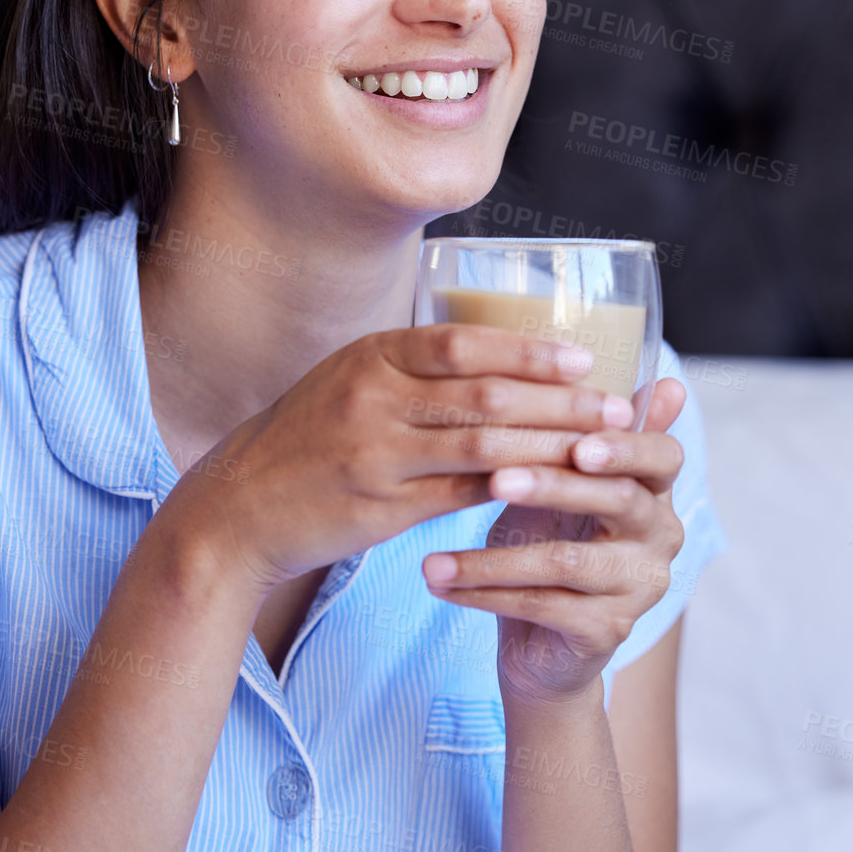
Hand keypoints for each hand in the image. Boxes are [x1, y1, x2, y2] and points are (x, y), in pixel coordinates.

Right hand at [149, 324, 623, 599]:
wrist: (238, 508)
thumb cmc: (304, 440)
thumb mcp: (348, 382)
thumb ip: (412, 371)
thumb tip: (499, 362)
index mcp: (370, 357)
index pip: (462, 343)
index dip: (528, 351)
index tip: (582, 359)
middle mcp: (374, 399)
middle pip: (485, 395)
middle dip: (558, 402)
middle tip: (614, 408)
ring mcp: (377, 455)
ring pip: (483, 447)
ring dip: (549, 447)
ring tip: (598, 450)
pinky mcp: (382, 507)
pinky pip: (461, 494)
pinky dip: (509, 488)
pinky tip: (548, 488)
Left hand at [420, 378, 686, 707]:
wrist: (543, 644)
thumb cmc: (549, 540)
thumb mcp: (561, 480)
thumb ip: (578, 428)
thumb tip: (612, 363)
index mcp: (654, 489)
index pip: (663, 456)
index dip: (626, 447)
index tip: (576, 442)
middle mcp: (661, 537)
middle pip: (616, 501)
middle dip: (551, 486)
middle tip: (494, 480)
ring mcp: (639, 588)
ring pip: (567, 561)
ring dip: (493, 556)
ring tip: (433, 553)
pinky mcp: (608, 632)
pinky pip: (541, 606)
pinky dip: (483, 593)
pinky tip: (440, 582)